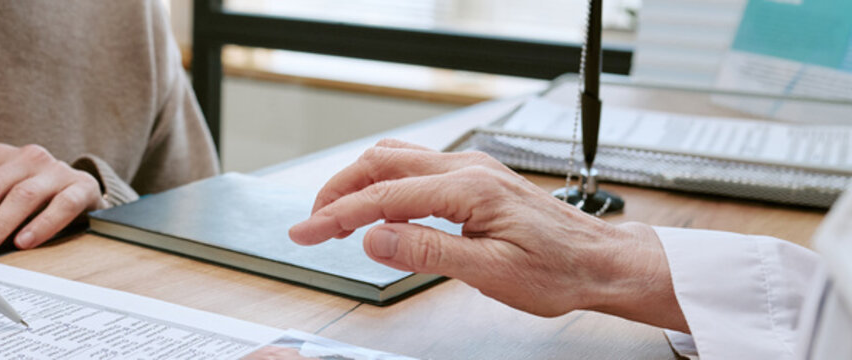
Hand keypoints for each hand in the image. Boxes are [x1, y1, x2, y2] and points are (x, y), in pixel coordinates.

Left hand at [0, 144, 100, 257]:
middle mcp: (30, 157)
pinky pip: (62, 205)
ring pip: (24, 195)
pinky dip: (42, 225)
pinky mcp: (83, 186)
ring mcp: (57, 169)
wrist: (85, 195)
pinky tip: (25, 242)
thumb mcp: (3, 199)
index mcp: (3, 157)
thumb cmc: (36, 202)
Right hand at [287, 139, 687, 332]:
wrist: (602, 262)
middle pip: (380, 164)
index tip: (306, 231)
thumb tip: (376, 238)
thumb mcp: (490, 273)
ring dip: (358, 183)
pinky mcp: (476, 179)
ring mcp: (471, 170)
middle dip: (337, 191)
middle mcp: (467, 169)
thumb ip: (427, 252)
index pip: (383, 197)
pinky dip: (383, 183)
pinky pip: (416, 168)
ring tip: (334, 214)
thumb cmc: (559, 270)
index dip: (336, 215)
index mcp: (468, 189)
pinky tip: (377, 205)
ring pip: (396, 160)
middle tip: (310, 222)